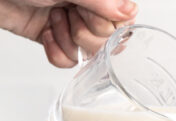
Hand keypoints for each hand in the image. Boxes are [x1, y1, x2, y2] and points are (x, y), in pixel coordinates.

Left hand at [0, 0, 137, 66]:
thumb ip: (100, 0)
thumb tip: (129, 9)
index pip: (122, 20)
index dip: (105, 24)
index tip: (87, 12)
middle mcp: (86, 6)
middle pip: (106, 41)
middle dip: (83, 33)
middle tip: (66, 14)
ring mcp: (69, 22)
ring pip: (87, 54)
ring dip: (66, 42)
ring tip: (52, 20)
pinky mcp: (52, 38)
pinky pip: (68, 61)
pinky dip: (55, 53)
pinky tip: (45, 35)